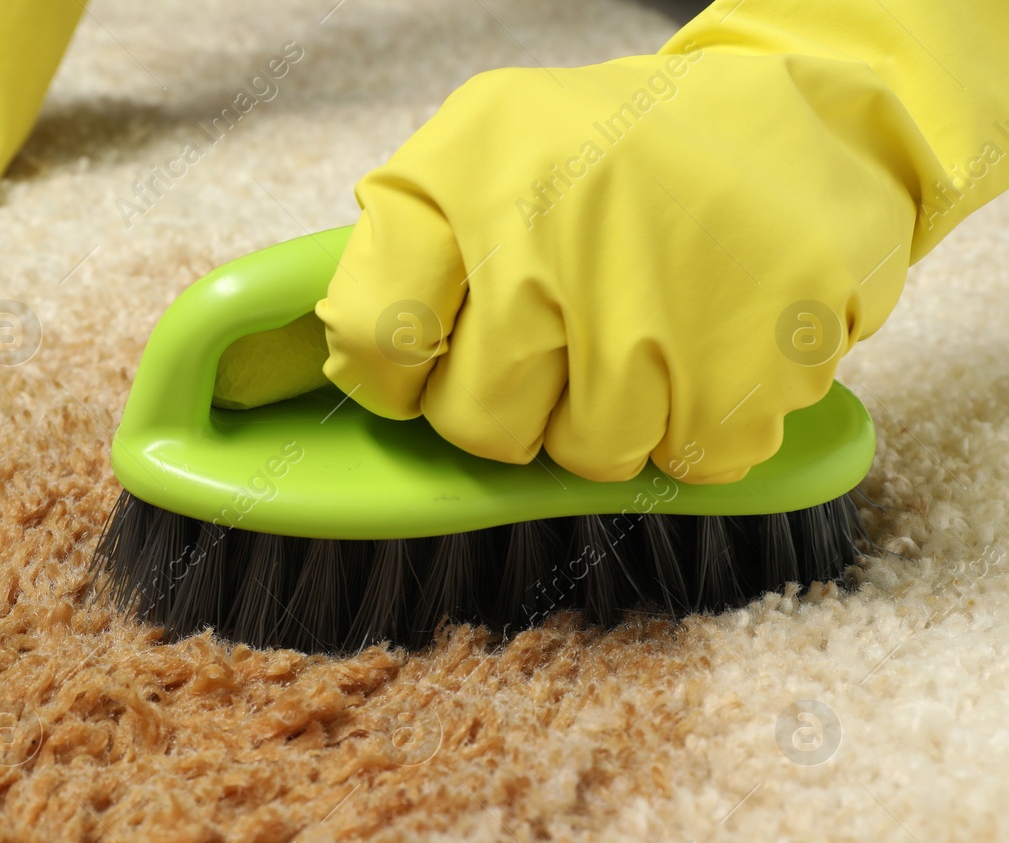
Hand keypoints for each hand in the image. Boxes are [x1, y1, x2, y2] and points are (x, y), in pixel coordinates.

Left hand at [316, 1, 1008, 483]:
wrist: (806, 118)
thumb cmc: (616, 160)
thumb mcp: (483, 155)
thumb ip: (397, 260)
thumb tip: (299, 377)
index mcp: (465, 176)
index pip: (371, 341)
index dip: (397, 378)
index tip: (429, 364)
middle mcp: (547, 234)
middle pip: (479, 425)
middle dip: (516, 410)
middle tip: (565, 345)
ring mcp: (655, 300)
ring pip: (590, 454)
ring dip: (617, 420)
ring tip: (650, 331)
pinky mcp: (757, 354)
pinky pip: (692, 460)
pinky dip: (704, 427)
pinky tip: (713, 347)